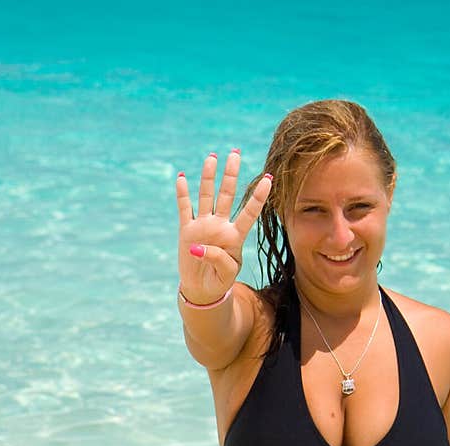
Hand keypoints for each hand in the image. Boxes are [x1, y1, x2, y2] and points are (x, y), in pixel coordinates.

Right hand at [175, 149, 271, 303]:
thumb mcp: (227, 274)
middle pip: (228, 194)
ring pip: (207, 196)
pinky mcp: (188, 230)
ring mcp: (204, 225)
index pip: (249, 212)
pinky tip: (182, 177)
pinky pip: (185, 208)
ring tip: (212, 157)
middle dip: (231, 174)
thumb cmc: (220, 281)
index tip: (268, 179)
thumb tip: (199, 248)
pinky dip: (182, 194)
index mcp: (235, 236)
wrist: (203, 289)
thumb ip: (218, 259)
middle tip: (235, 153)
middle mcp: (220, 225)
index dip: (258, 196)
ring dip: (208, 177)